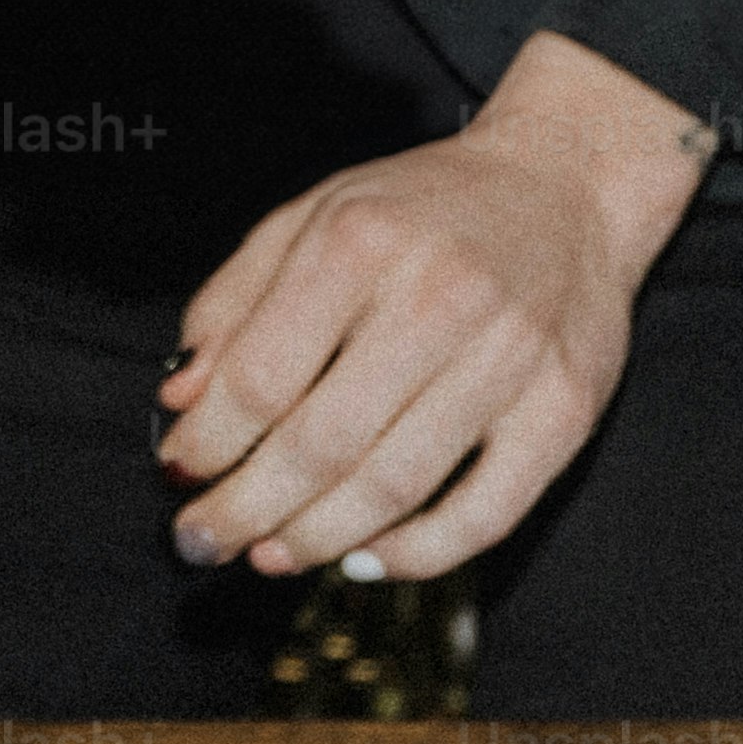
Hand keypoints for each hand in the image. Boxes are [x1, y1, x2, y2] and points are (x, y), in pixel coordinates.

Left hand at [157, 32, 714, 580]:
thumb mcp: (310, 216)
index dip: (210, 440)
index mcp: (359, 242)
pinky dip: (419, 552)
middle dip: (248, 507)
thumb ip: (234, 301)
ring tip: (270, 555)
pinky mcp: (565, 409)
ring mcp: (510, 360)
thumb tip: (182, 399)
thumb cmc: (423, 207)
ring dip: (319, 539)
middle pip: (323, 442)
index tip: (177, 473)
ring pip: (396, 486)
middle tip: (203, 540)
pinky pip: (487, 512)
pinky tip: (366, 558)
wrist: (564, 185)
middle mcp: (437, 299)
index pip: (262, 373)